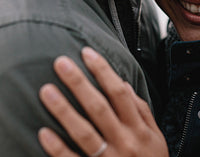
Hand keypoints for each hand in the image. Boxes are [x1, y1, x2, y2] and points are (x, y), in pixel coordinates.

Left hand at [38, 47, 168, 156]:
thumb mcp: (155, 137)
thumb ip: (141, 110)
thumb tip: (123, 84)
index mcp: (139, 128)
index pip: (120, 93)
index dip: (103, 71)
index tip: (86, 52)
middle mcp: (125, 142)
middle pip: (99, 107)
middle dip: (79, 83)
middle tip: (60, 62)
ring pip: (84, 132)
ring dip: (64, 110)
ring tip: (46, 90)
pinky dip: (58, 148)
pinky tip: (43, 132)